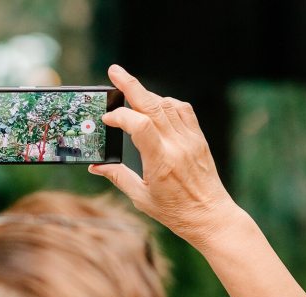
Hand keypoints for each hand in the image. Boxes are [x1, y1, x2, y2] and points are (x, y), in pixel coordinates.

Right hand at [89, 65, 238, 245]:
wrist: (211, 216)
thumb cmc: (175, 211)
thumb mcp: (141, 197)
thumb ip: (117, 177)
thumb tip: (95, 166)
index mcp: (161, 162)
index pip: (140, 125)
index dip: (120, 116)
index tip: (107, 119)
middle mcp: (177, 146)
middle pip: (153, 106)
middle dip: (131, 86)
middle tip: (115, 71)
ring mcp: (190, 140)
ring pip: (167, 104)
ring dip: (147, 94)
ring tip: (130, 91)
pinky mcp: (198, 138)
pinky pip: (183, 111)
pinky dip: (166, 102)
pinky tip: (155, 105)